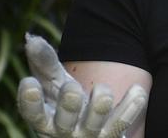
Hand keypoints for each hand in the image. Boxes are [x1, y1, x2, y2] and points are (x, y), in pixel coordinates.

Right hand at [18, 34, 147, 137]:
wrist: (89, 133)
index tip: (28, 82)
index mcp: (46, 118)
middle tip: (71, 88)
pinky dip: (131, 106)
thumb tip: (31, 38)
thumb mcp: (53, 85)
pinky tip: (139, 90)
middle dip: (68, 104)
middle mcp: (65, 130)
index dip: (29, 101)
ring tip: (101, 90)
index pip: (33, 113)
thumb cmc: (65, 103)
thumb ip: (44, 63)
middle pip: (64, 121)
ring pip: (94, 123)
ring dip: (98, 106)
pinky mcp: (111, 134)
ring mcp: (90, 134)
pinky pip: (123, 122)